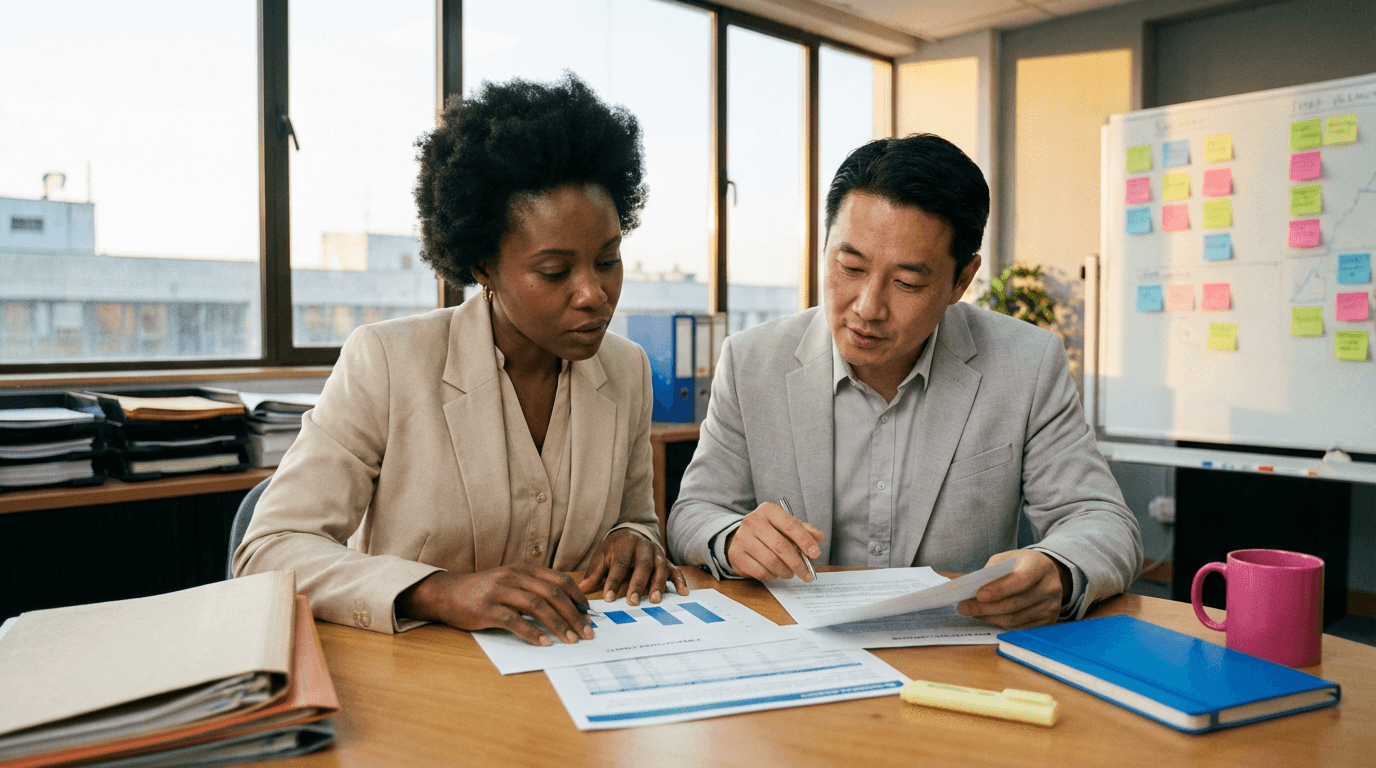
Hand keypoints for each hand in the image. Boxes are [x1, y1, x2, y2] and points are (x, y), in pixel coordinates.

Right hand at [396, 565, 593, 645]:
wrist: (447, 593)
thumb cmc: (484, 591)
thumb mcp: (511, 581)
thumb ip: (534, 588)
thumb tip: (565, 608)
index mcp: (524, 568)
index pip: (559, 580)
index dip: (578, 598)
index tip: (589, 614)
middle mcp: (514, 576)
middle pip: (553, 593)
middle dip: (574, 614)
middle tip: (587, 633)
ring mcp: (500, 591)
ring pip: (537, 606)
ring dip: (558, 625)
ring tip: (571, 640)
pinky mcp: (487, 609)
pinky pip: (515, 621)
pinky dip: (532, 633)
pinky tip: (543, 643)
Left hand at [578, 529, 688, 604]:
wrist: (633, 532)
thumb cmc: (615, 549)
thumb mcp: (602, 556)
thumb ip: (594, 574)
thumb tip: (581, 590)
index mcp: (625, 545)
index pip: (619, 564)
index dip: (613, 581)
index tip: (608, 598)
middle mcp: (644, 548)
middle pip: (642, 566)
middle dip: (637, 585)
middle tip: (633, 602)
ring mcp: (658, 554)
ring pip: (660, 568)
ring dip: (658, 585)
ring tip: (655, 600)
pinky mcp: (667, 561)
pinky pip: (675, 571)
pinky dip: (680, 581)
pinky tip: (683, 593)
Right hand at [725, 502, 824, 582]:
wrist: (739, 538)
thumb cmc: (768, 532)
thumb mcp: (785, 526)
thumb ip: (803, 530)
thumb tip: (818, 538)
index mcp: (768, 510)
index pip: (790, 525)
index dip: (805, 541)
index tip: (816, 554)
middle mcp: (753, 521)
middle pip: (781, 546)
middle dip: (798, 563)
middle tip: (808, 574)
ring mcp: (742, 538)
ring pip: (771, 562)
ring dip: (786, 571)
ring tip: (790, 572)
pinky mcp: (736, 555)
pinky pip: (760, 572)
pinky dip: (772, 576)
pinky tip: (774, 573)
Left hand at [956, 550, 1070, 629]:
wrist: (1047, 573)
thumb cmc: (1022, 564)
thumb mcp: (1007, 559)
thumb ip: (992, 571)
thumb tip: (972, 591)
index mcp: (1040, 566)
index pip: (1020, 580)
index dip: (998, 589)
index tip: (978, 595)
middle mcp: (1050, 587)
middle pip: (1015, 603)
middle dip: (986, 608)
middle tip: (964, 608)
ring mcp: (1052, 606)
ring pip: (1015, 618)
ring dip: (990, 617)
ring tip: (972, 612)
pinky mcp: (1049, 620)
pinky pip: (1020, 627)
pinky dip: (1000, 623)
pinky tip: (988, 617)